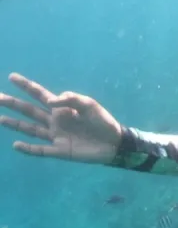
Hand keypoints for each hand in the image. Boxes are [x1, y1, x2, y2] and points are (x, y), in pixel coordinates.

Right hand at [0, 73, 122, 163]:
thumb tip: (49, 101)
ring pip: (30, 129)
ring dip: (15, 124)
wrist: (114, 143)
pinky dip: (28, 148)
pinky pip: (41, 150)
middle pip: (29, 110)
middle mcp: (55, 121)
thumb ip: (71, 98)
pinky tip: (16, 145)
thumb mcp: (89, 104)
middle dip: (13, 104)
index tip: (12, 77)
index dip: (27, 86)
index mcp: (62, 108)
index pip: (40, 95)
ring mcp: (56, 136)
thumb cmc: (103, 121)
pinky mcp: (60, 151)